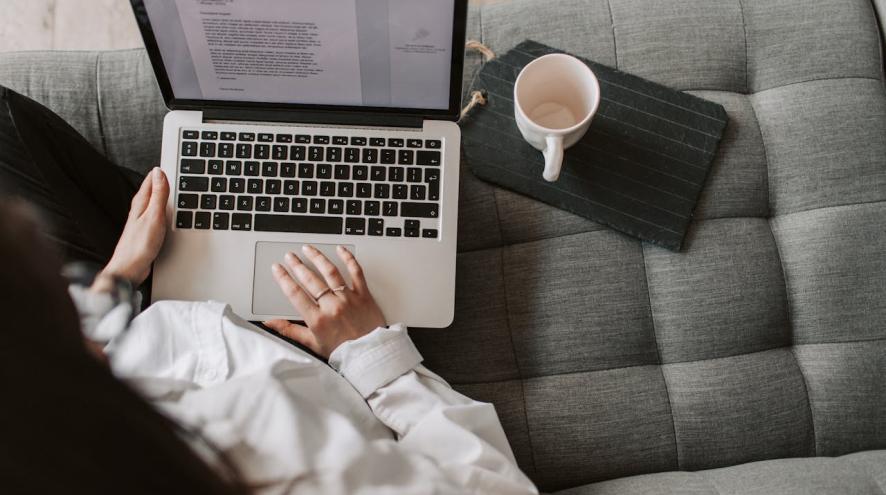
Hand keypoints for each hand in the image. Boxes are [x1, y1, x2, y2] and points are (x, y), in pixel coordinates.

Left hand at [102, 167, 168, 285]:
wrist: (129, 268)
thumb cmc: (139, 245)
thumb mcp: (154, 216)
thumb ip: (158, 195)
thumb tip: (159, 173)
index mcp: (141, 202)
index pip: (152, 179)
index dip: (162, 171)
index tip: (172, 163)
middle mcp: (139, 209)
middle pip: (153, 189)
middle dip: (163, 180)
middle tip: (174, 171)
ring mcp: (142, 220)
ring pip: (154, 201)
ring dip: (163, 194)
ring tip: (173, 187)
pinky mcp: (146, 230)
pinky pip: (156, 214)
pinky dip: (163, 209)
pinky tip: (168, 213)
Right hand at [264, 245, 386, 357]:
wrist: (371, 355)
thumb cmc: (343, 351)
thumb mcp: (312, 344)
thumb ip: (290, 331)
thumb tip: (270, 324)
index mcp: (317, 319)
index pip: (295, 293)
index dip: (283, 278)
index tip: (277, 268)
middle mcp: (332, 306)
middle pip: (310, 279)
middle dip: (297, 265)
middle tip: (289, 256)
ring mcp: (348, 298)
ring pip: (330, 271)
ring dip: (317, 257)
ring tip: (307, 248)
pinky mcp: (364, 294)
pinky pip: (356, 271)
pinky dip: (348, 258)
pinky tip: (340, 249)